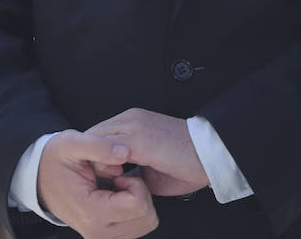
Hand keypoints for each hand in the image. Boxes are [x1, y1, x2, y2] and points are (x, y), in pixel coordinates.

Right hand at [37, 131, 157, 238]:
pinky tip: (117, 196)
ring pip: (147, 222)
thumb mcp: (72, 143)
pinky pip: (139, 225)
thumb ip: (98, 146)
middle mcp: (98, 233)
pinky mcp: (107, 237)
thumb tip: (125, 152)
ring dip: (138, 201)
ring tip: (116, 187)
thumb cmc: (56, 160)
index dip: (134, 183)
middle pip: (147, 217)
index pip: (138, 205)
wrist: (40, 178)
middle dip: (139, 192)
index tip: (117, 172)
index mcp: (91, 213)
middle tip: (118, 179)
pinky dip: (135, 209)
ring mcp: (102, 238)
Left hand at [87, 108, 207, 197]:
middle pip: (93, 135)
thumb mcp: (149, 164)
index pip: (99, 135)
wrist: (210, 154)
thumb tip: (114, 180)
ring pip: (97, 140)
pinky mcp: (139, 137)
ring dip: (96, 161)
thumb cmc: (185, 163)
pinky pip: (108, 147)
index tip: (98, 174)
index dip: (94, 155)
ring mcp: (134, 126)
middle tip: (97, 179)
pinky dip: (105, 163)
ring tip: (105, 179)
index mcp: (133, 122)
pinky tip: (112, 177)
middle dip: (90, 158)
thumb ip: (130, 167)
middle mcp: (131, 119)